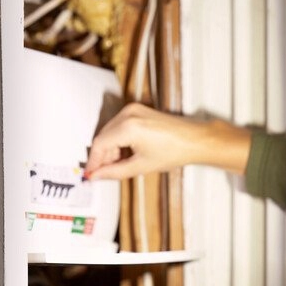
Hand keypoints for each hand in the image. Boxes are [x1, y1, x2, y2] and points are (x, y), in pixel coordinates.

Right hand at [84, 102, 251, 179]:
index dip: (93, 161)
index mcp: (128, 127)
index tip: (90, 174)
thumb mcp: (141, 166)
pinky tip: (126, 153)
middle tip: (105, 173)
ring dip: (111, 149)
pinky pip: (119, 126)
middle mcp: (128, 114)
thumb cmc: (175, 151)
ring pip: (110, 131)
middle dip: (102, 156)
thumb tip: (96, 176)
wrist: (195, 140)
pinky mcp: (138, 110)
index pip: (99, 144)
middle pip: (103, 136)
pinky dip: (119, 140)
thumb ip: (114, 172)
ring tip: (120, 165)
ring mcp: (133, 109)